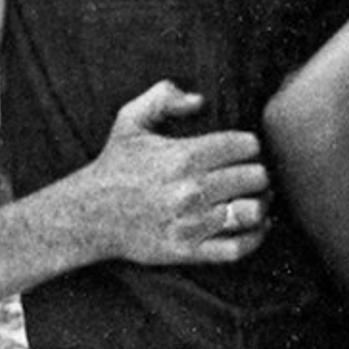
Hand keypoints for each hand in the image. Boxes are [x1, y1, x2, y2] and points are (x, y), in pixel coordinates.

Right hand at [73, 81, 273, 266]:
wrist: (88, 215)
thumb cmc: (115, 166)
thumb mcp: (129, 120)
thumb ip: (162, 97)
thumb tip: (200, 100)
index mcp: (182, 156)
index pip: (244, 145)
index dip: (250, 145)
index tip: (244, 149)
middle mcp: (190, 190)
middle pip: (255, 177)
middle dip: (258, 173)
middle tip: (252, 174)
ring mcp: (190, 223)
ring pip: (252, 212)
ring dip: (260, 204)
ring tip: (256, 199)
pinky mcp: (187, 251)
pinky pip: (237, 248)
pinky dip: (256, 238)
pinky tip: (257, 226)